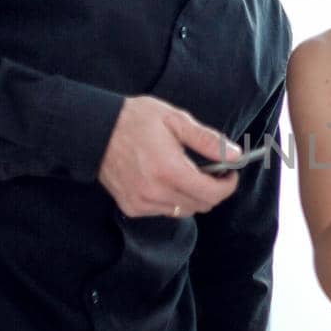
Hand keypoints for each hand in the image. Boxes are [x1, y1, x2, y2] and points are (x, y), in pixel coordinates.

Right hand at [98, 96, 240, 216]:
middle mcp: (156, 192)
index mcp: (170, 170)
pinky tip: (165, 180)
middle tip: (211, 171)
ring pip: (183, 211)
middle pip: (201, 205)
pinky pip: (164, 211)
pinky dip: (172, 200)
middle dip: (212, 190)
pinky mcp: (131, 207)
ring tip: (185, 173)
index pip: (212, 194)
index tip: (230, 174)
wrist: (94, 130)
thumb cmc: (135, 120)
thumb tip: (236, 155)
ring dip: (192, 196)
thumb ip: (208, 140)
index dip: (227, 186)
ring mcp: (142, 203)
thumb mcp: (176, 120)